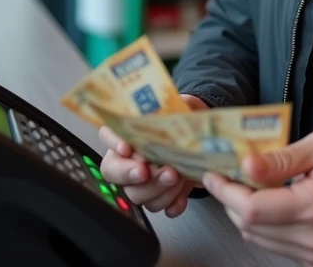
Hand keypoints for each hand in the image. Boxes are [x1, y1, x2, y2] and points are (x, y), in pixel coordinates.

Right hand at [98, 93, 207, 217]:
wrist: (205, 137)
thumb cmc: (184, 119)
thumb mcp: (176, 105)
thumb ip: (166, 107)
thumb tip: (162, 109)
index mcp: (127, 134)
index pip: (107, 136)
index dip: (113, 143)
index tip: (127, 147)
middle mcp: (128, 160)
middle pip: (115, 174)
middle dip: (134, 174)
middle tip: (154, 169)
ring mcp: (143, 182)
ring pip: (137, 196)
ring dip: (158, 189)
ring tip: (177, 175)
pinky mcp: (163, 196)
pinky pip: (161, 208)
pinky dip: (172, 203)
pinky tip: (181, 196)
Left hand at [202, 129, 312, 266]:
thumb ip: (282, 157)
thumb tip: (246, 165)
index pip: (253, 208)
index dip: (226, 191)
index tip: (214, 173)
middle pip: (249, 225)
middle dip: (230, 198)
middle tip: (227, 173)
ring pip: (256, 237)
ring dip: (243, 212)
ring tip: (246, 185)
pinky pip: (272, 244)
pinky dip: (261, 224)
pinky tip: (266, 202)